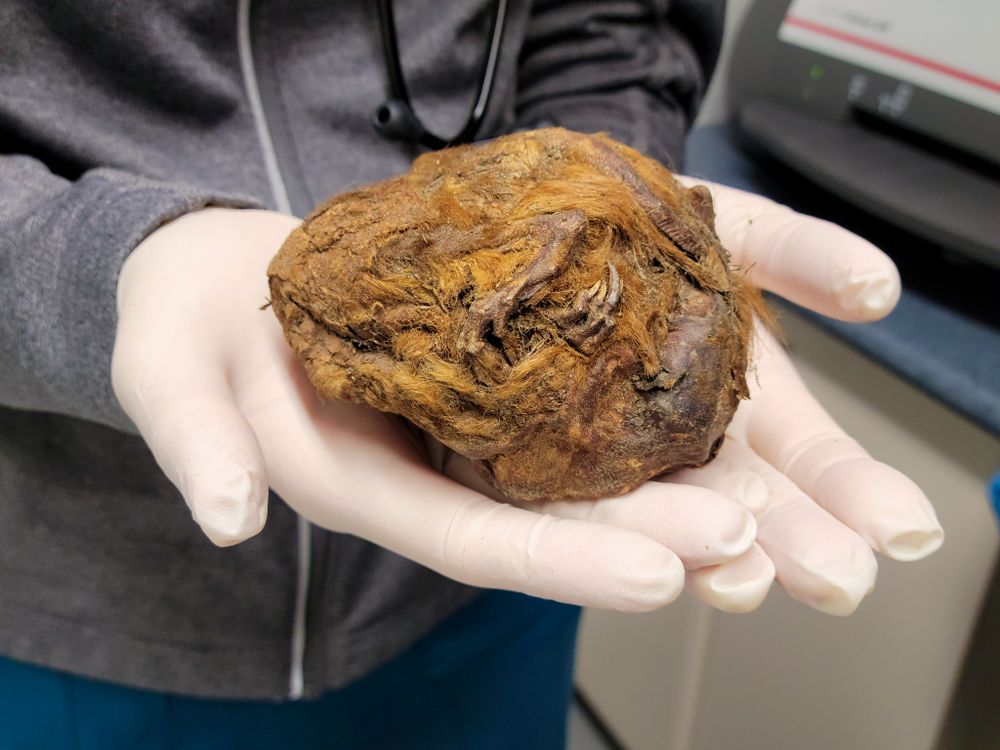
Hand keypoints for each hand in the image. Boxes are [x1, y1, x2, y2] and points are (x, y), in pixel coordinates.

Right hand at [113, 208, 760, 610]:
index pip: (472, 540)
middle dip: (647, 533)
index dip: (564, 563)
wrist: (213, 280)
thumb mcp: (168, 371)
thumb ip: (195, 441)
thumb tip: (226, 518)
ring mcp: (455, 428)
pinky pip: (558, 408)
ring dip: (660, 486)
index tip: (665, 572)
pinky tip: (694, 410)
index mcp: (360, 486)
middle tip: (749, 535)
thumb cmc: (183, 325)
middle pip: (545, 519)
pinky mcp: (474, 378)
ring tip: (759, 496)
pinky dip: (626, 417)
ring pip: (568, 473)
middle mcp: (424, 470)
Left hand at [442, 177, 942, 614]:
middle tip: (838, 575)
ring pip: (619, 530)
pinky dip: (571, 556)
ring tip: (741, 570)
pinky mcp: (452, 494)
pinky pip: (505, 538)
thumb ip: (789, 253)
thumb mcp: (702, 221)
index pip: (781, 458)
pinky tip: (642, 570)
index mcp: (698, 402)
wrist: (464, 222)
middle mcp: (631, 451)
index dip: (841, 492)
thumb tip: (879, 291)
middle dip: (778, 543)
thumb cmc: (589, 227)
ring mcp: (543, 474)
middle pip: (712, 507)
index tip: (901, 529)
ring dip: (681, 551)